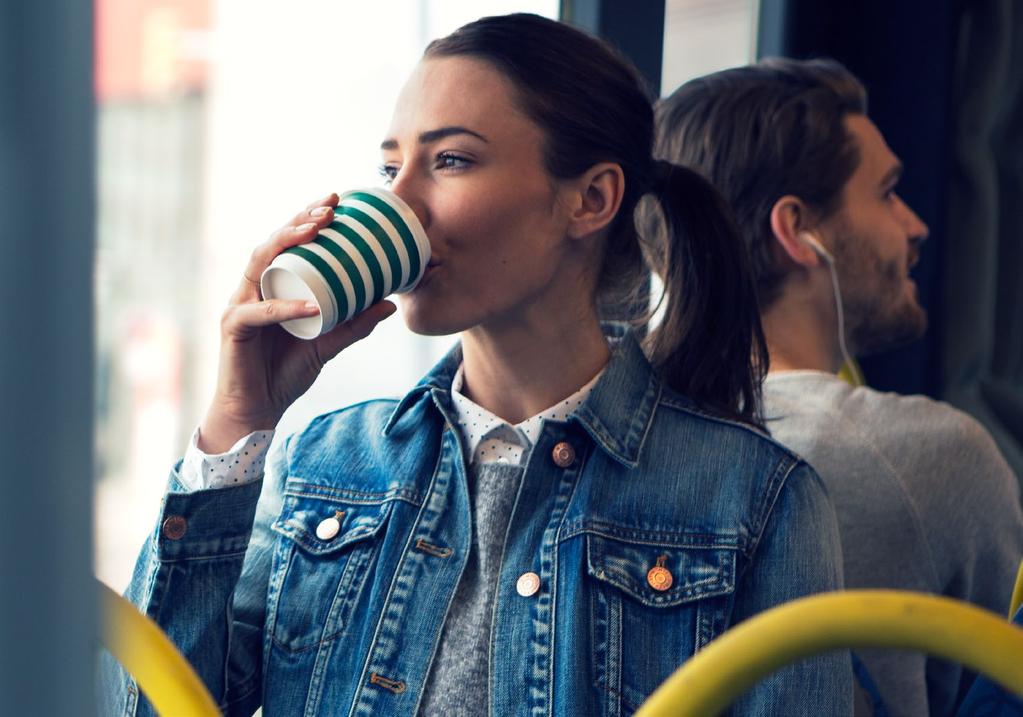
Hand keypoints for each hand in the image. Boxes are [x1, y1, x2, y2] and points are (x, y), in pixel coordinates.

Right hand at [198, 193, 396, 452]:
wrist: (258, 410)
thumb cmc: (286, 373)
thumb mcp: (328, 344)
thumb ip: (355, 324)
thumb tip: (389, 304)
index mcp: (272, 286)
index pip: (287, 244)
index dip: (308, 220)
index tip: (337, 202)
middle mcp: (252, 289)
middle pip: (272, 243)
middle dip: (300, 219)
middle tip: (331, 206)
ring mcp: (239, 306)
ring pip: (260, 263)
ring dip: (288, 242)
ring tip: (317, 230)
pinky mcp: (233, 328)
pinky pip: (260, 313)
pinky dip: (287, 307)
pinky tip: (312, 304)